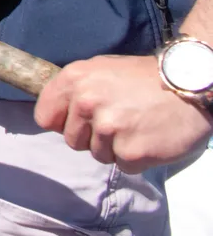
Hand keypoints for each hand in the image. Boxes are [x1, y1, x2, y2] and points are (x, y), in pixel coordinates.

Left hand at [33, 54, 212, 172]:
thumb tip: (56, 110)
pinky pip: (123, 166)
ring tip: (136, 127)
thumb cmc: (145, 77)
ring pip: (97, 154)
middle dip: (91, 137)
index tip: (78, 122)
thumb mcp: (101, 69)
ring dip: (115, 147)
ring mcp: (108, 128)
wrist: (190, 83)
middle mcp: (86, 102)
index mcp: (74, 79)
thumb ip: (76, 89)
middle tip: (118, 122)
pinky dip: (136, 158)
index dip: (61, 123)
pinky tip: (149, 138)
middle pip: (72, 140)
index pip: (44, 116)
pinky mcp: (130, 152)